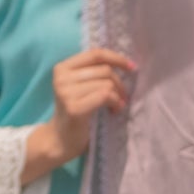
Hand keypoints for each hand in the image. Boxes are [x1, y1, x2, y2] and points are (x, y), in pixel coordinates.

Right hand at [24, 46, 136, 178]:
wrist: (60, 139)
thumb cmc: (75, 111)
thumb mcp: (80, 86)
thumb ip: (93, 72)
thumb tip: (125, 63)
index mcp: (62, 68)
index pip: (95, 54)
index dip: (117, 58)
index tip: (132, 67)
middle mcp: (62, 78)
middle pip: (104, 70)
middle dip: (119, 83)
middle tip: (122, 97)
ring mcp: (66, 93)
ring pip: (106, 84)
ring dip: (117, 96)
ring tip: (115, 106)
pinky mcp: (74, 108)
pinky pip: (105, 96)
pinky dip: (115, 103)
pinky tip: (114, 111)